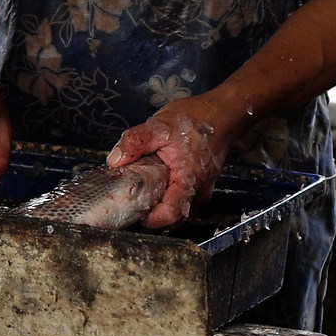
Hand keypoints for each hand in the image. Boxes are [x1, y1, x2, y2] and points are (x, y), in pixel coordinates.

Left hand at [108, 91, 244, 228]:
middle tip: (126, 210)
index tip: (132, 214)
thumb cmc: (196, 119)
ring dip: (155, 210)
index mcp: (190, 177)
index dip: (149, 221)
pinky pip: (179, 202)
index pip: (170, 214)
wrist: (220, 114)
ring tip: (134, 200)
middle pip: (172, 219)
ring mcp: (199, 190)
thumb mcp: (160, 125)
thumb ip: (135, 142)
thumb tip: (115, 160)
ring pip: (176, 212)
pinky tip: (149, 191)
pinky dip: (163, 201)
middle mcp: (198, 190)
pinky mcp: (197, 188)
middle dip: (148, 218)